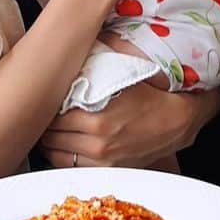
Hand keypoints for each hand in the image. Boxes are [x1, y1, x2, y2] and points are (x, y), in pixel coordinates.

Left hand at [39, 81, 219, 168]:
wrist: (177, 121)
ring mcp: (103, 161)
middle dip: (44, 125)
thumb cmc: (149, 95)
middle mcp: (98, 144)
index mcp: (97, 119)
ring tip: (50, 130)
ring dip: (50, 143)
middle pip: (50, 138)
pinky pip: (72, 168)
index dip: (44, 107)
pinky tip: (64, 146)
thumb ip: (93, 66)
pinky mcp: (108, 171)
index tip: (43, 99)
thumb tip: (68, 49)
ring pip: (57, 156)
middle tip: (43, 114)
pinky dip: (63, 157)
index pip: (53, 117)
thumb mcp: (121, 75)